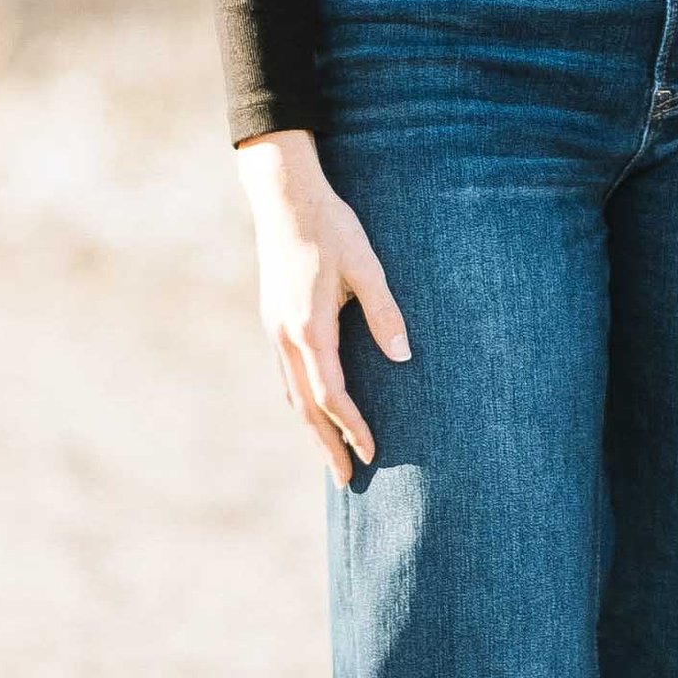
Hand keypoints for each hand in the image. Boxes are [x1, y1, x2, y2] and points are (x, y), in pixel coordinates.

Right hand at [235, 130, 410, 486]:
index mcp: (310, 327)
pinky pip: (286, 374)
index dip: (353, 426)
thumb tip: (404, 358)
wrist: (284, 196)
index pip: (332, 394)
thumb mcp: (367, 266)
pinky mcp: (272, 319)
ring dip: (311, 428)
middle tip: (348, 481)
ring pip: (291, 394)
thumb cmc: (331, 227)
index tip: (373, 452)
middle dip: (327, 445)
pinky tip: (312, 410)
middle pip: (305, 406)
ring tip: (330, 456)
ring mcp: (274, 329)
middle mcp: (285, 335)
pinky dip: (300, 401)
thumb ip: (385, 313)